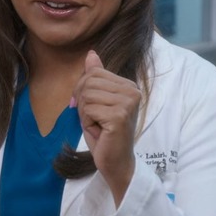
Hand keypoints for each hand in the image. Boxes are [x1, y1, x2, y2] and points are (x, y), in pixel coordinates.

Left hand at [72, 50, 140, 204]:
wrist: (115, 161)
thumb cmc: (104, 133)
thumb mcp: (97, 101)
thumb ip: (96, 77)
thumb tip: (91, 53)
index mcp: (128, 85)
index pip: (93, 73)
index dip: (82, 90)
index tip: (91, 109)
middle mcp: (132, 91)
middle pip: (88, 82)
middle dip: (83, 103)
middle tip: (94, 120)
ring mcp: (128, 103)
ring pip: (87, 95)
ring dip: (85, 114)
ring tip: (97, 126)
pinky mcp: (119, 116)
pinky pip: (88, 109)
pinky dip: (87, 122)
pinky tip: (99, 131)